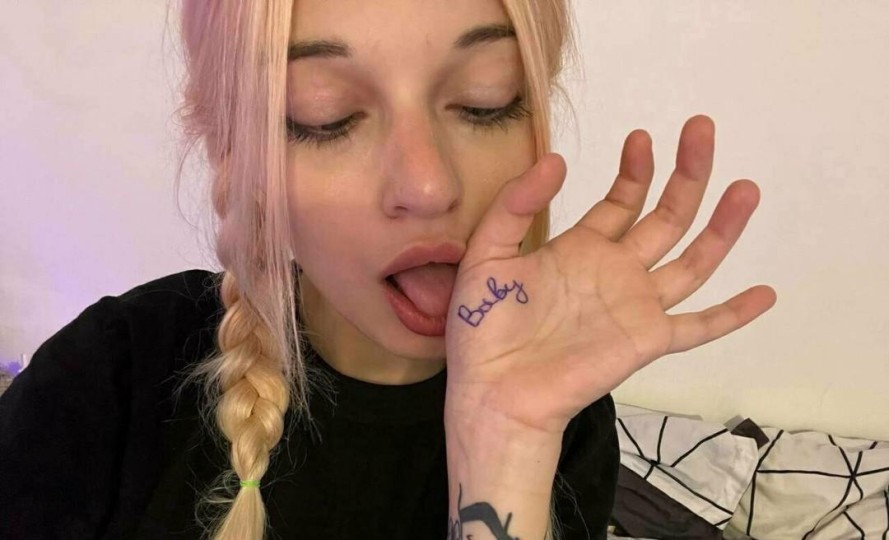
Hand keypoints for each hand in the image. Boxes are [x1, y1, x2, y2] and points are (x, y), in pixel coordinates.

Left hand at [444, 115, 776, 434]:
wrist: (493, 389)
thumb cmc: (484, 327)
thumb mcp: (488, 252)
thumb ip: (515, 205)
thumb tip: (556, 160)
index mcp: (582, 249)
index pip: (623, 201)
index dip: (636, 169)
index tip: (642, 138)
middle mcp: (617, 271)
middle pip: (666, 217)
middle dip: (687, 173)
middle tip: (702, 128)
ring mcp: (637, 306)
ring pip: (693, 261)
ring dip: (722, 227)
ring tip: (745, 188)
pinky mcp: (647, 340)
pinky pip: (699, 327)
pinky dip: (733, 314)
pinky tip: (766, 294)